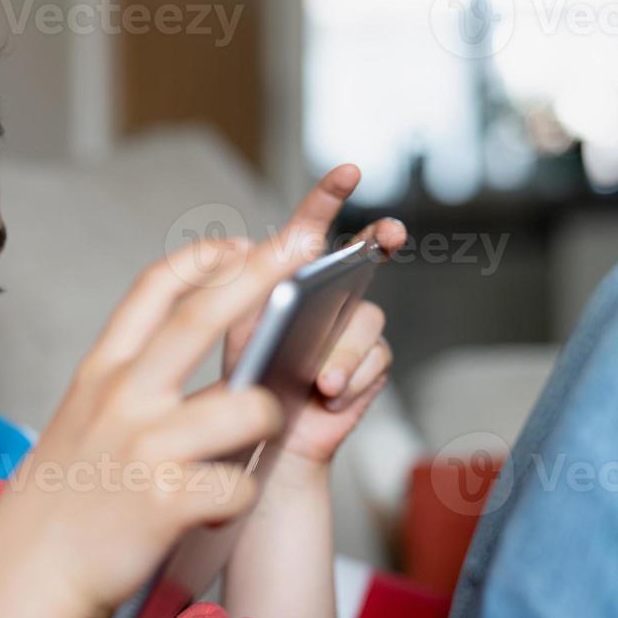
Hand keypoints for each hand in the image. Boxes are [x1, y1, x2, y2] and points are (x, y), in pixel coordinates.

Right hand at [0, 212, 337, 617]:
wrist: (22, 577)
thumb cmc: (60, 501)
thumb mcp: (81, 418)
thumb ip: (130, 382)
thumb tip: (198, 355)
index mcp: (101, 372)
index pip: (156, 287)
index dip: (205, 257)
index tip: (241, 243)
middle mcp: (123, 397)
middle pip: (204, 314)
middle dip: (263, 269)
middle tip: (305, 241)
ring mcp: (146, 447)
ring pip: (249, 408)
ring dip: (266, 423)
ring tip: (250, 447)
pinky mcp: (166, 502)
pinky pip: (240, 487)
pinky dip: (239, 499)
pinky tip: (215, 510)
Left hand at [214, 164, 405, 473]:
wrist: (257, 448)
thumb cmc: (236, 386)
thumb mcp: (230, 332)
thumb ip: (238, 290)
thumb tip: (247, 251)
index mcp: (287, 280)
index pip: (308, 228)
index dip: (328, 196)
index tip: (347, 170)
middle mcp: (326, 297)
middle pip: (361, 257)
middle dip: (378, 240)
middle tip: (388, 233)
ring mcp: (349, 332)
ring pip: (365, 318)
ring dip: (345, 348)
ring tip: (321, 379)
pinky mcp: (366, 369)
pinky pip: (375, 360)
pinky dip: (353, 378)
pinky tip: (330, 395)